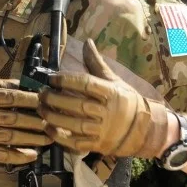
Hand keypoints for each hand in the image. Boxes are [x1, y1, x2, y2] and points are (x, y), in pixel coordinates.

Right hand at [0, 78, 51, 164]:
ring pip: (12, 138)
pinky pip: (2, 156)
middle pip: (15, 119)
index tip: (45, 99)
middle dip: (37, 121)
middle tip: (53, 121)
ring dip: (33, 139)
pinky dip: (19, 157)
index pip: (11, 98)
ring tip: (48, 138)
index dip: (30, 99)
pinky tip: (32, 155)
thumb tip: (22, 84)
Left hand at [38, 39, 167, 157]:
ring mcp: (102, 130)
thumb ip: (97, 63)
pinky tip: (48, 128)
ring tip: (40, 108)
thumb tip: (86, 42)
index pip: (86, 84)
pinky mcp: (97, 145)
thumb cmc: (126, 100)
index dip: (66, 80)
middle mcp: (107, 111)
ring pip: (74, 124)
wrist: (145, 129)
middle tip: (41, 93)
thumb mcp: (114, 80)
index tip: (51, 78)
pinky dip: (60, 137)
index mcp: (111, 92)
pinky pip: (76, 143)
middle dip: (55, 99)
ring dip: (53, 117)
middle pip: (77, 105)